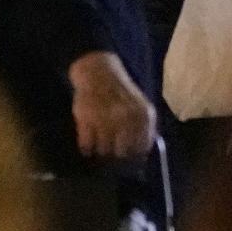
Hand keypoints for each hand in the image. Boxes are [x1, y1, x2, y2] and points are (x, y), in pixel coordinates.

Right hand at [70, 51, 156, 165]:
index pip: (141, 148)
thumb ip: (146, 129)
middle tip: (113, 155)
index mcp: (142, 115)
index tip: (129, 159)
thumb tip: (143, 155)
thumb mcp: (141, 107)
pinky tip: (88, 145)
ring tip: (100, 149)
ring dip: (102, 153)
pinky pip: (86, 145)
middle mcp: (125, 118)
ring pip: (103, 151)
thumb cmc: (122, 93)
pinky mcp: (85, 119)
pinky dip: (87, 148)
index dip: (135, 156)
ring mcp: (104, 118)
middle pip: (122, 153)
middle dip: (117, 156)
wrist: (99, 72)